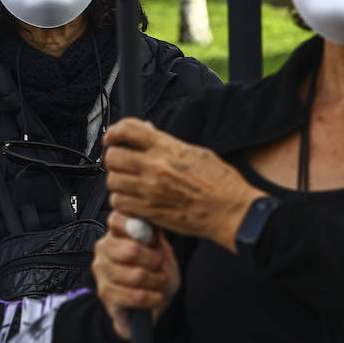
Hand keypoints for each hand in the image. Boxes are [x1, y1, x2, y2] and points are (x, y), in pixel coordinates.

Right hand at [93, 211, 180, 339]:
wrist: (152, 299)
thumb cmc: (155, 267)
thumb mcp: (159, 244)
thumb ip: (153, 230)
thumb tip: (151, 218)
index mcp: (115, 231)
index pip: (117, 219)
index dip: (139, 228)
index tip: (153, 239)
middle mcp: (103, 248)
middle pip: (132, 250)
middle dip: (155, 260)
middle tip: (159, 265)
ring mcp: (101, 272)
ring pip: (136, 275)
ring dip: (156, 281)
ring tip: (159, 281)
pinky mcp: (105, 294)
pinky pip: (136, 296)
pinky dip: (153, 298)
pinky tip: (156, 297)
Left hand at [104, 118, 263, 250]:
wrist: (230, 211)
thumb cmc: (219, 182)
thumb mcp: (194, 152)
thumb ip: (166, 144)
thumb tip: (147, 133)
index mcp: (168, 148)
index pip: (128, 130)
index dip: (115, 132)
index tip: (112, 137)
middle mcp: (155, 167)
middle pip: (113, 157)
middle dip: (114, 158)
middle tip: (122, 162)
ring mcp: (150, 191)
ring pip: (112, 182)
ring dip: (118, 182)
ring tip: (130, 183)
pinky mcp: (149, 212)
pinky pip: (119, 204)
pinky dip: (122, 202)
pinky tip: (134, 200)